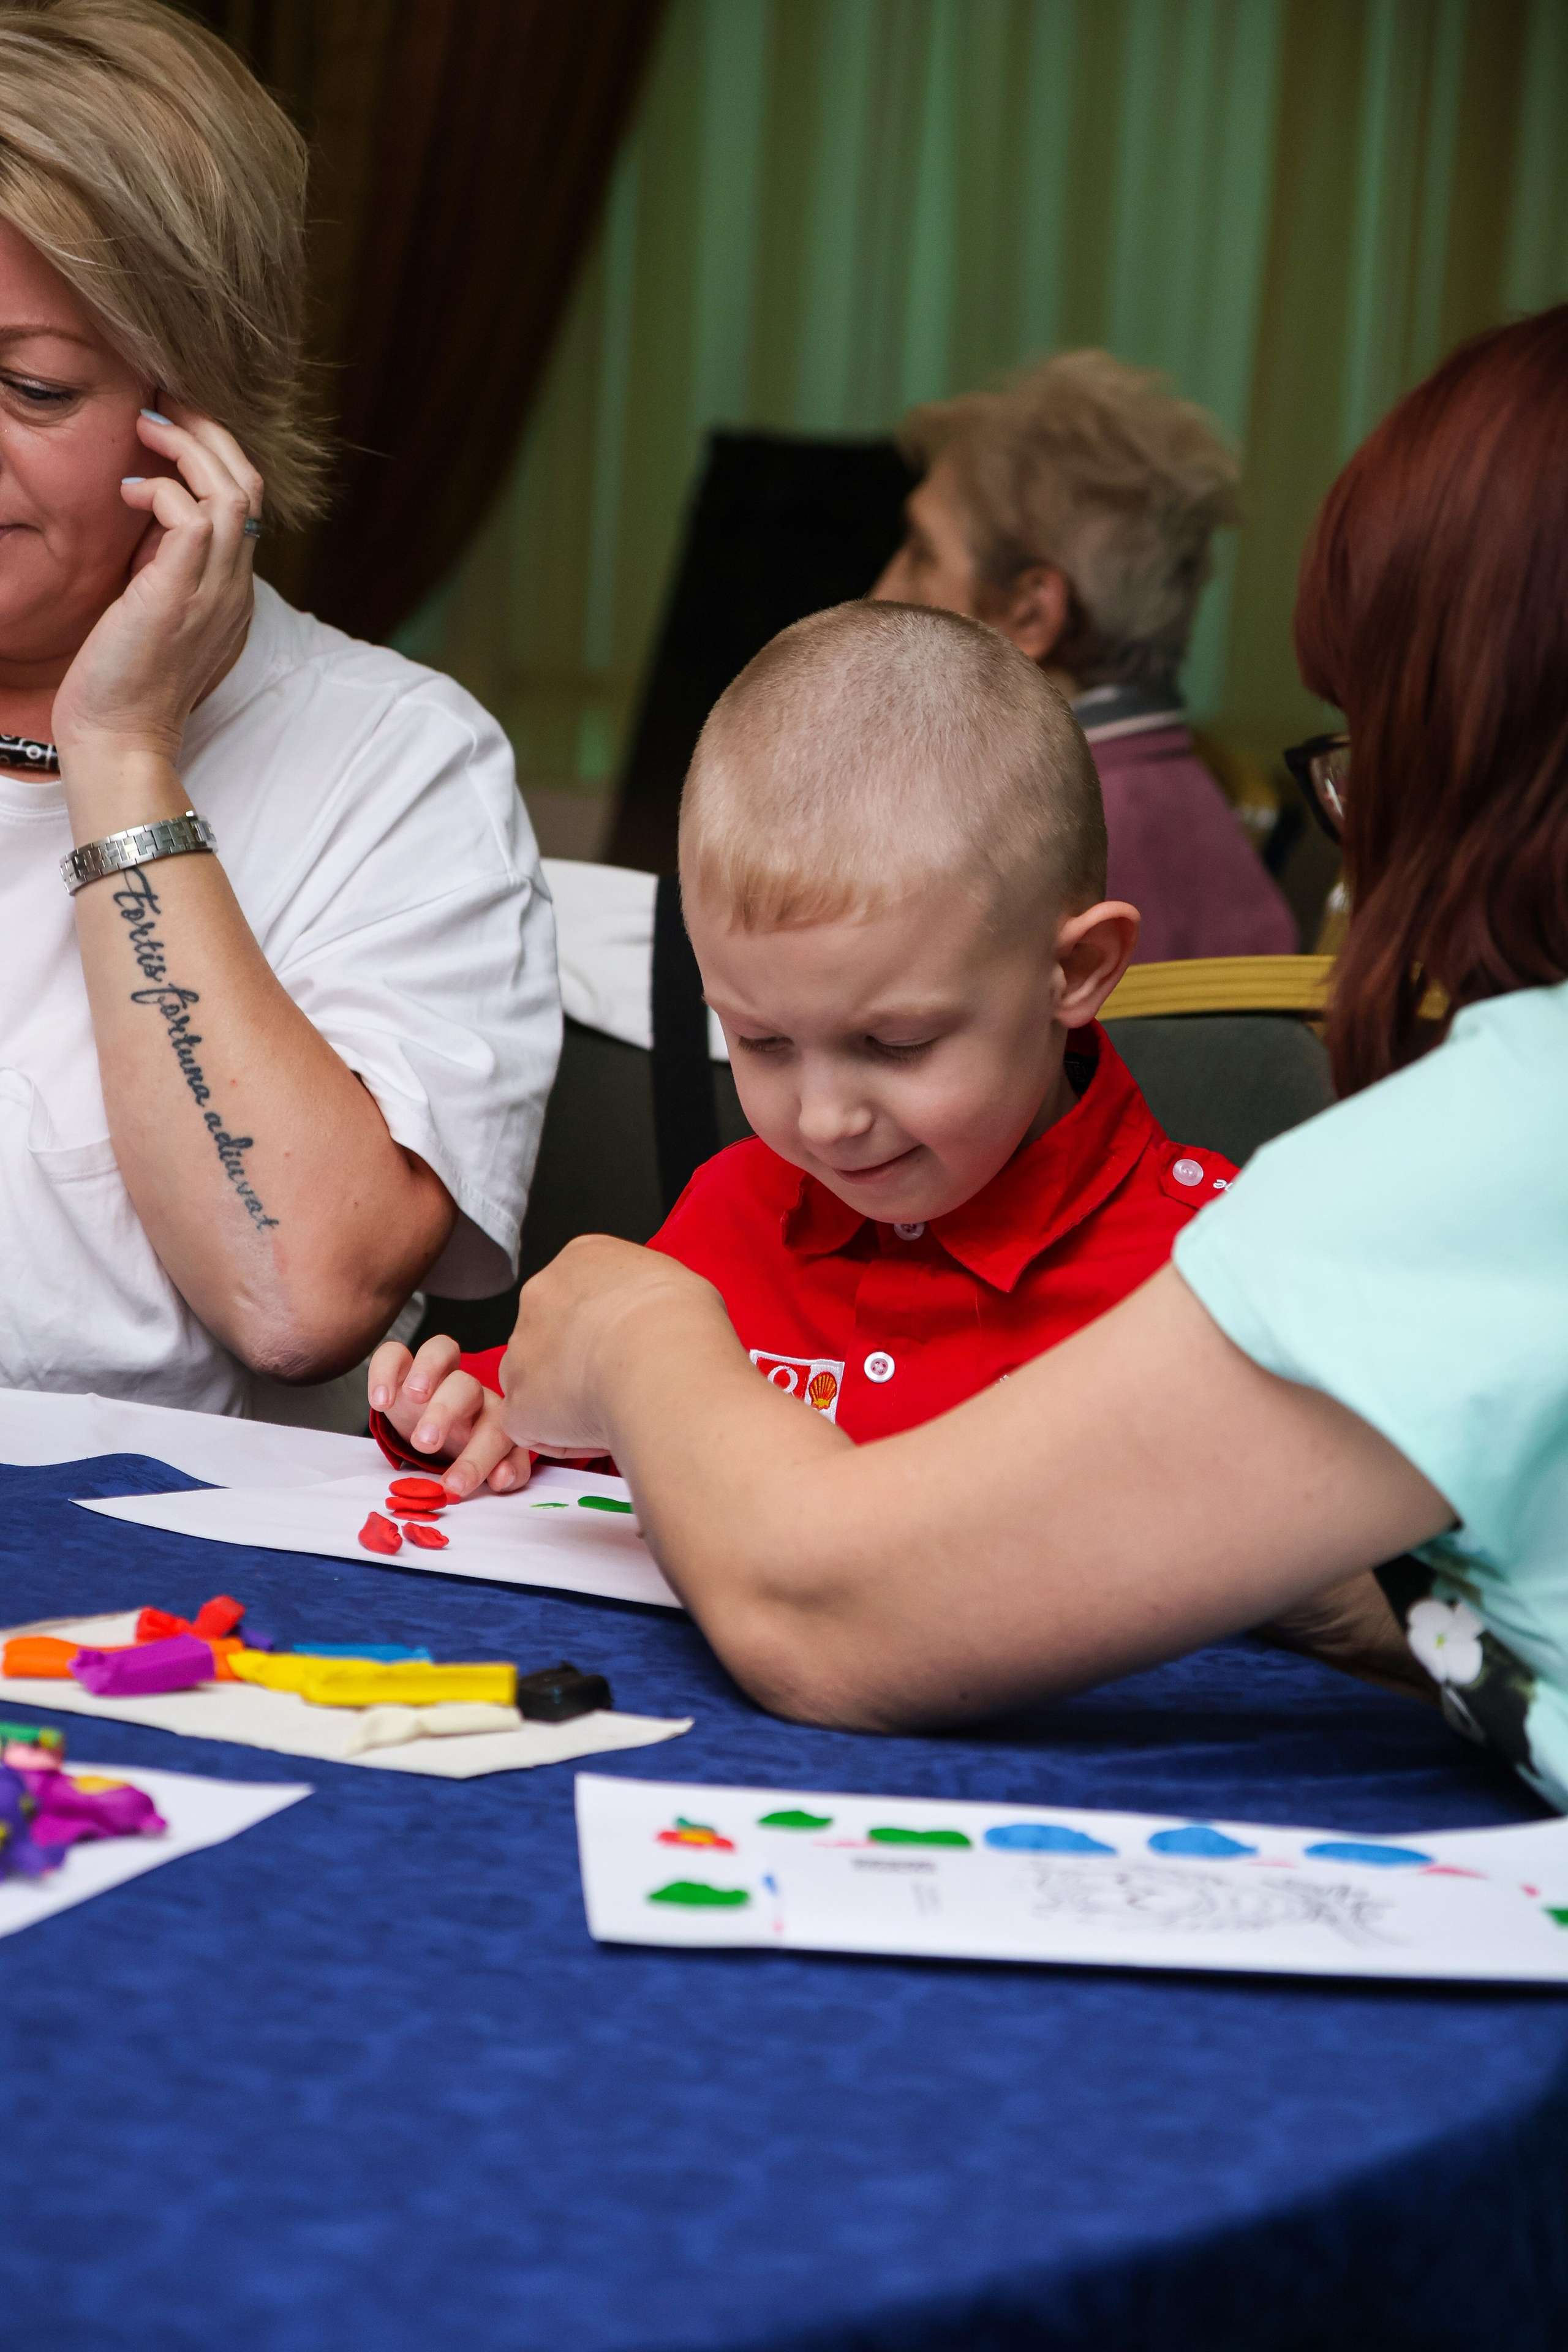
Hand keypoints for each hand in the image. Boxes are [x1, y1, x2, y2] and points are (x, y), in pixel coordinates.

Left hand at [51, 402, 260, 767]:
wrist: (121, 739)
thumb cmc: (124, 685)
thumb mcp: (155, 614)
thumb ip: (166, 569)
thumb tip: (148, 515)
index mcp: (233, 594)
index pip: (246, 505)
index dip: (214, 456)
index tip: (172, 428)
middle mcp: (236, 588)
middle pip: (249, 485)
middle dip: (208, 432)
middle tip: (162, 403)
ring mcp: (217, 591)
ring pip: (232, 490)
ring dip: (189, 447)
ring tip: (147, 425)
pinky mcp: (184, 593)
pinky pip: (194, 515)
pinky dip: (161, 489)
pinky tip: (129, 491)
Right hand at [366, 1335, 532, 1498]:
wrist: (434, 1433)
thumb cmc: (466, 1447)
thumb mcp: (487, 1464)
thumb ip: (507, 1472)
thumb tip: (503, 1479)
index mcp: (493, 1417)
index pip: (496, 1431)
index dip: (480, 1459)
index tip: (456, 1486)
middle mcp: (469, 1390)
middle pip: (467, 1387)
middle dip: (446, 1413)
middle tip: (425, 1443)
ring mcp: (436, 1374)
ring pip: (441, 1351)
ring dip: (427, 1371)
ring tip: (413, 1397)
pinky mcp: (403, 1366)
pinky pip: (394, 1353)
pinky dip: (385, 1370)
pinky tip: (380, 1401)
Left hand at [497, 1235, 729, 1455]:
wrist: (663, 1361)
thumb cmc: (682, 1324)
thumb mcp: (677, 1284)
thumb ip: (648, 1298)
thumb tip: (659, 1319)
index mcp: (582, 1259)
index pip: (581, 1294)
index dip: (605, 1327)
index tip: (627, 1346)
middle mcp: (542, 1294)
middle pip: (552, 1334)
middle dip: (578, 1361)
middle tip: (619, 1381)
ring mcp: (523, 1347)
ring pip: (537, 1380)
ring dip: (566, 1398)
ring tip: (613, 1408)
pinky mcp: (517, 1400)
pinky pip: (533, 1427)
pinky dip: (561, 1438)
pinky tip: (598, 1431)